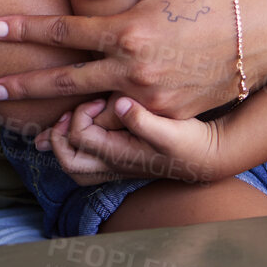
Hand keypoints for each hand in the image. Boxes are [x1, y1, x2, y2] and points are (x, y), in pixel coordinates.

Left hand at [0, 0, 244, 118]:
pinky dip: (98, 128)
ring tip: (27, 125)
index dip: (23, 30)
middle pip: (65, 83)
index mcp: (128, 31)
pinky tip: (80, 129)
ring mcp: (152, 99)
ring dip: (55, 119)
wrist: (265, 30)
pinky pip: (124, 125)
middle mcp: (134, 71)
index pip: (61, 32)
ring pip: (91, 113)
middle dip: (24, 86)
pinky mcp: (170, 115)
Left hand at [47, 96, 228, 186]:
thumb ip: (143, 120)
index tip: (99, 99)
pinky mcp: (123, 160)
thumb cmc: (191, 143)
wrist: (208, 157)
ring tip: (71, 120)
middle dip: (58, 136)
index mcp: (120, 155)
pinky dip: (78, 146)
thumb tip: (120, 104)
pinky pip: (88, 161)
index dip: (80, 114)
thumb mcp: (170, 130)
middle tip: (68, 113)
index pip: (78, 137)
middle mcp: (114, 165)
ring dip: (66, 144)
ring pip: (76, 166)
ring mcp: (117, 166)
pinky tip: (88, 124)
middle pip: (68, 161)